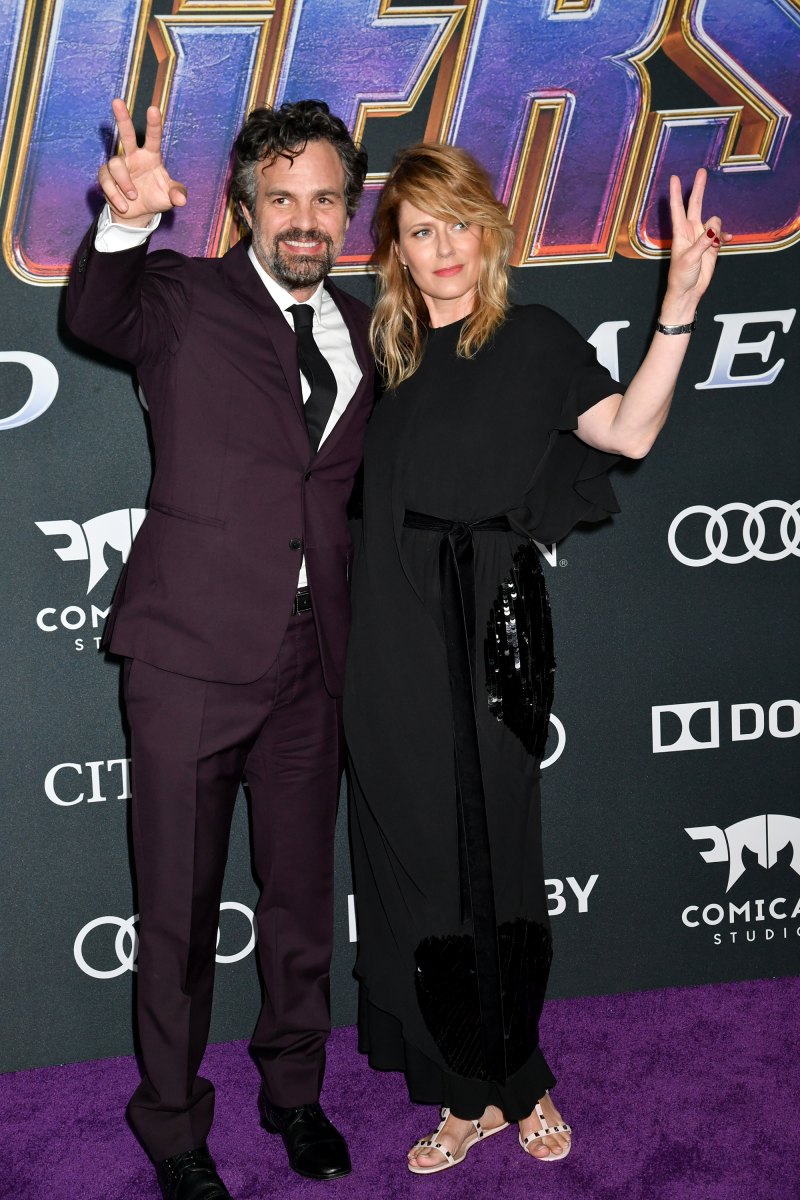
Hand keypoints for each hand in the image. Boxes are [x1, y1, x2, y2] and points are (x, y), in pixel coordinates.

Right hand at [98, 99, 186, 226]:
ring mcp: (119, 165)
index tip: (154, 109)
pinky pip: (106, 181)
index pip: (153, 137)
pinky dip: (115, 195)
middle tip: (117, 101)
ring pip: (115, 164)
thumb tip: (181, 200)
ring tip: (133, 197)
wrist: (138, 213)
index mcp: (151, 156)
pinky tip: (124, 205)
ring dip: (125, 183)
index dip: (153, 124)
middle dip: (122, 118)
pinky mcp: (107, 177)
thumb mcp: (170, 197)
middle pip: (126, 134)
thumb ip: (177, 194)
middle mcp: (133, 156)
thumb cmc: (156, 197)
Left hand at [660, 168, 730, 323]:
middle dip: (699, 189)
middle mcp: (691, 232)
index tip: (674, 178)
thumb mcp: (690, 259)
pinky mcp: (712, 246)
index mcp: (680, 233)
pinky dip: (724, 237)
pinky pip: (721, 235)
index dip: (676, 193)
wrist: (688, 292)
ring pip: (714, 222)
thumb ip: (702, 243)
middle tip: (702, 171)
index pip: (677, 209)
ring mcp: (702, 238)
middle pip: (695, 205)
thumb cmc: (681, 276)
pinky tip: (725, 242)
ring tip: (713, 245)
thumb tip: (714, 230)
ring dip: (717, 230)